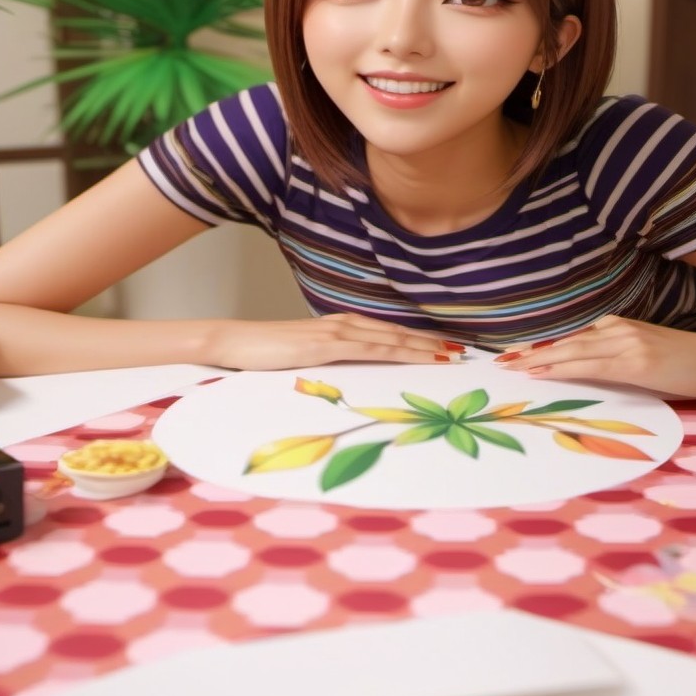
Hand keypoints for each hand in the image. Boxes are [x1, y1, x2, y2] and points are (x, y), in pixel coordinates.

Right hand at [209, 313, 464, 370]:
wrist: (231, 343)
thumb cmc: (263, 352)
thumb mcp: (302, 356)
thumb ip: (327, 359)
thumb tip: (348, 370)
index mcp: (339, 327)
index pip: (388, 333)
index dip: (419, 339)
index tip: (446, 347)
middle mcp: (344, 325)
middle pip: (398, 333)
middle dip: (432, 341)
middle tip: (464, 350)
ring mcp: (336, 333)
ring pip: (392, 339)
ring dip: (425, 345)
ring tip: (454, 354)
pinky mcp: (326, 346)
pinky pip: (372, 349)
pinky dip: (401, 351)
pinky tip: (421, 356)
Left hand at [493, 315, 695, 397]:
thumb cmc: (685, 362)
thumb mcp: (643, 355)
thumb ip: (613, 356)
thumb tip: (582, 368)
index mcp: (615, 327)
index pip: (569, 338)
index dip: (539, 347)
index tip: (512, 354)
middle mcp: (616, 330)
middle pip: (563, 342)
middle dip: (529, 352)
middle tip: (499, 362)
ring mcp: (626, 343)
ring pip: (572, 351)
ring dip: (539, 360)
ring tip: (512, 367)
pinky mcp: (636, 361)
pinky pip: (591, 365)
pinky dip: (564, 368)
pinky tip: (544, 372)